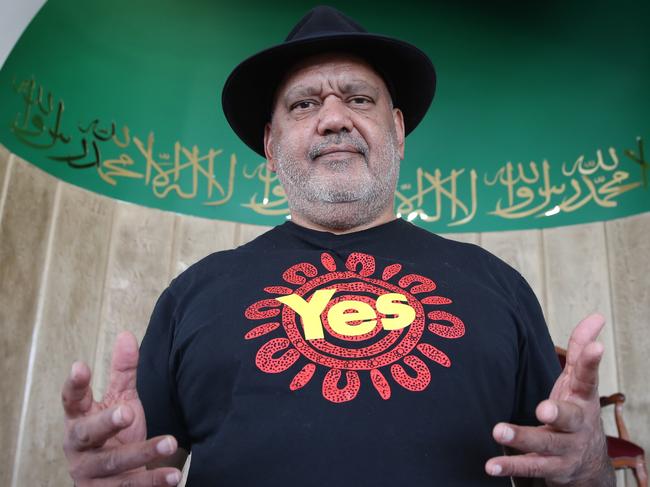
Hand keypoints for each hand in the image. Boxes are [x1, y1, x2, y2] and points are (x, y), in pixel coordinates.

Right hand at [62, 331, 182, 485]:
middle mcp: (80, 448)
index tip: (79, 366)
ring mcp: (92, 474)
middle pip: (89, 434)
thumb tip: (126, 334)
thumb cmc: (115, 434)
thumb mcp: (119, 401)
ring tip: (170, 443)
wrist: (112, 482)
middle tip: (127, 412)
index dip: (75, 385)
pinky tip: (174, 476)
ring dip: (144, 453)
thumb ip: (122, 372)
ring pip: (115, 464)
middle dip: (107, 423)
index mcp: (79, 420)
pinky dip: (154, 481)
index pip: (72, 401)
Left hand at [485, 313, 614, 485]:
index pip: (588, 378)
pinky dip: (509, 466)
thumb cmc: (575, 410)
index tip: (596, 348)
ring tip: (499, 431)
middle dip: (557, 413)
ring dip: (522, 438)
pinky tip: (490, 465)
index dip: (591, 362)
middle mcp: (576, 426)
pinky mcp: (549, 468)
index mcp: (582, 399)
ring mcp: (564, 449)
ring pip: (545, 444)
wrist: (586, 463)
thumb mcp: (578, 382)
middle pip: (569, 418)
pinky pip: (529, 467)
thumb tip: (596, 316)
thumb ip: (580, 350)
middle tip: (543, 408)